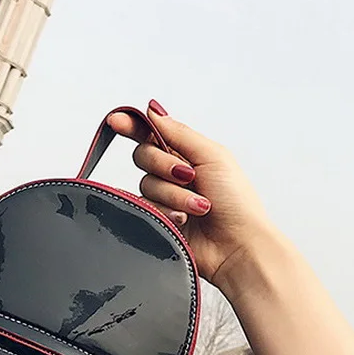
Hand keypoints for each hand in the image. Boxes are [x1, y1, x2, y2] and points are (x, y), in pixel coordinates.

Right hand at [107, 100, 278, 286]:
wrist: (237, 245)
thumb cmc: (236, 202)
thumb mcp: (212, 156)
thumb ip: (179, 132)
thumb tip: (153, 109)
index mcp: (186, 153)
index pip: (150, 133)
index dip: (131, 126)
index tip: (116, 121)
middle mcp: (172, 174)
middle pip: (143, 157)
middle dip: (164, 166)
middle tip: (188, 176)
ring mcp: (164, 198)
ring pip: (145, 185)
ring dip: (173, 195)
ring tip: (198, 207)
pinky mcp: (158, 221)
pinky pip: (144, 209)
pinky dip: (166, 213)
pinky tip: (184, 220)